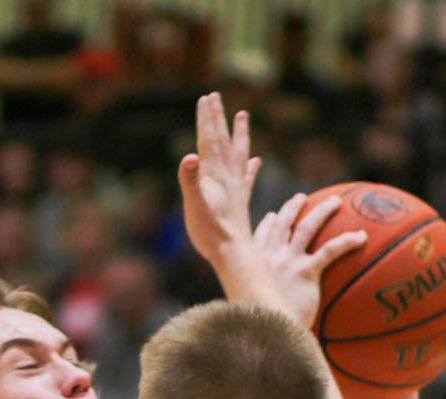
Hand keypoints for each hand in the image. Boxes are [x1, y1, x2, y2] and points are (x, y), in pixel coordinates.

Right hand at [179, 92, 261, 265]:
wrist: (232, 254)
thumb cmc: (210, 233)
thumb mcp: (194, 205)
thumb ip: (190, 180)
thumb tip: (189, 156)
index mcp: (214, 174)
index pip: (209, 140)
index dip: (207, 119)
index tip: (206, 98)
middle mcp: (227, 177)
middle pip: (222, 141)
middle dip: (218, 119)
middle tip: (215, 97)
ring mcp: (236, 189)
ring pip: (239, 153)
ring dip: (239, 134)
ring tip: (243, 116)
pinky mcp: (241, 203)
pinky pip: (247, 178)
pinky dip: (251, 167)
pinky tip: (256, 161)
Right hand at [252, 192, 363, 331]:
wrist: (270, 335)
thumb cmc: (265, 328)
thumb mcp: (257, 309)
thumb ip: (265, 300)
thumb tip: (275, 307)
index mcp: (256, 266)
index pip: (259, 236)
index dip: (267, 224)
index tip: (271, 216)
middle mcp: (270, 259)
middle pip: (282, 223)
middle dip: (292, 206)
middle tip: (302, 198)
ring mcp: (288, 262)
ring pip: (307, 227)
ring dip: (322, 210)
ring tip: (336, 202)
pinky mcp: (306, 272)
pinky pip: (330, 250)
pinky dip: (347, 241)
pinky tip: (361, 237)